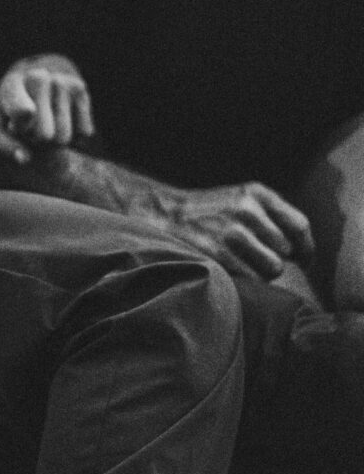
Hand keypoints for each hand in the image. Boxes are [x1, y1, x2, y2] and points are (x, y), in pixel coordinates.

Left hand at [0, 61, 94, 162]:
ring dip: (54, 141)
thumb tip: (25, 158)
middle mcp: (38, 78)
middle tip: (29, 129)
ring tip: (45, 123)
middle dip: (37, 141)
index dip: (25, 113)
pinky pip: (83, 132)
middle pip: (45, 136)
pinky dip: (73, 135)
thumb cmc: (9, 110)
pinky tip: (61, 118)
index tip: (29, 112)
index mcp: (11, 86)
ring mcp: (61, 82)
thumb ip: (5, 144)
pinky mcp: (80, 89)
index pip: (21, 105)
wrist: (34, 80)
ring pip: (64, 137)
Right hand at [165, 181, 314, 278]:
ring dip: (264, 272)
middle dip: (278, 259)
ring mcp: (232, 232)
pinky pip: (252, 278)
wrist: (167, 214)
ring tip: (247, 265)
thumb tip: (302, 249)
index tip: (304, 262)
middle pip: (286, 250)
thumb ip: (273, 215)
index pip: (299, 225)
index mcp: (257, 194)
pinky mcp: (220, 253)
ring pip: (273, 267)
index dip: (306, 248)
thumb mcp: (243, 199)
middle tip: (261, 259)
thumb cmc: (212, 211)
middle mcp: (247, 210)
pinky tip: (233, 269)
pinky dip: (247, 279)